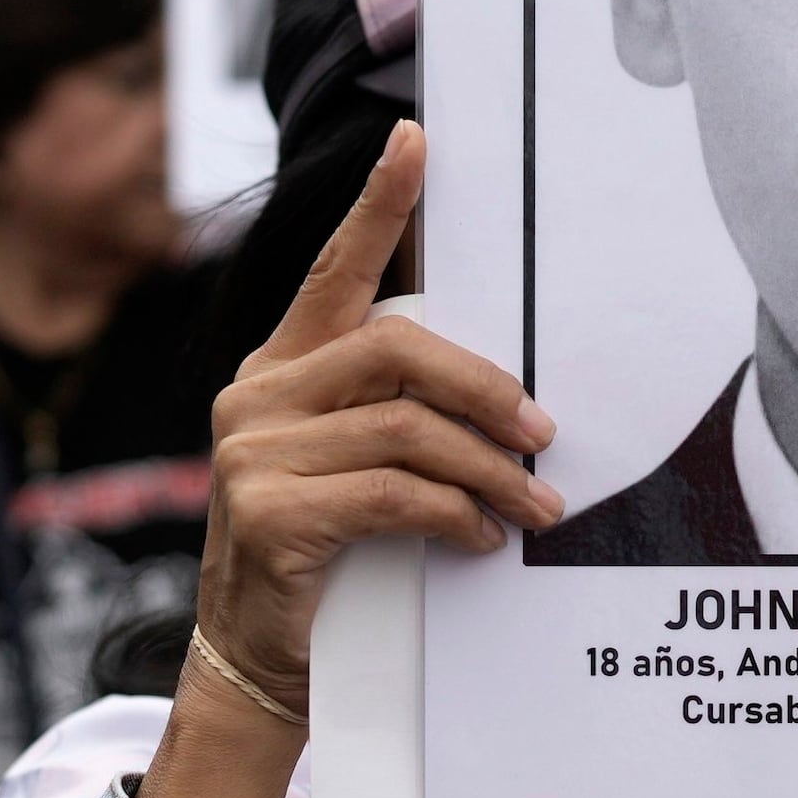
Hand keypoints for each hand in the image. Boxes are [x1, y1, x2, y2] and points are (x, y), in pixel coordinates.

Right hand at [189, 122, 557, 707]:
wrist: (256, 654)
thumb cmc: (323, 554)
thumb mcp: (352, 467)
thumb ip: (396, 417)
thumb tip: (507, 399)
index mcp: (281, 368)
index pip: (334, 273)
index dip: (377, 207)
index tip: (415, 142)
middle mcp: (258, 394)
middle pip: (397, 351)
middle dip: (486, 388)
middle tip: (543, 435)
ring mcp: (253, 450)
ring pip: (406, 430)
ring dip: (489, 470)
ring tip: (535, 507)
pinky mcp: (268, 511)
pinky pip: (391, 494)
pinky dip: (453, 513)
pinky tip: (480, 536)